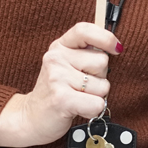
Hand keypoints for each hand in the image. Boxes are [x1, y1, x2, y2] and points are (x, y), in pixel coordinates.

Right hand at [0, 22, 122, 147]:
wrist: (31, 118)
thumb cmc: (57, 90)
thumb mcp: (66, 64)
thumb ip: (86, 52)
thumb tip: (116, 46)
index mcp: (59, 46)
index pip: (85, 30)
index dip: (106, 37)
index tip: (116, 49)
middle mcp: (56, 58)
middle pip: (102, 61)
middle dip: (100, 77)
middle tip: (81, 86)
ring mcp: (57, 78)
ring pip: (103, 85)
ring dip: (96, 96)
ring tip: (78, 97)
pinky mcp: (61, 99)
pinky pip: (97, 103)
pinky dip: (93, 110)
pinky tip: (79, 109)